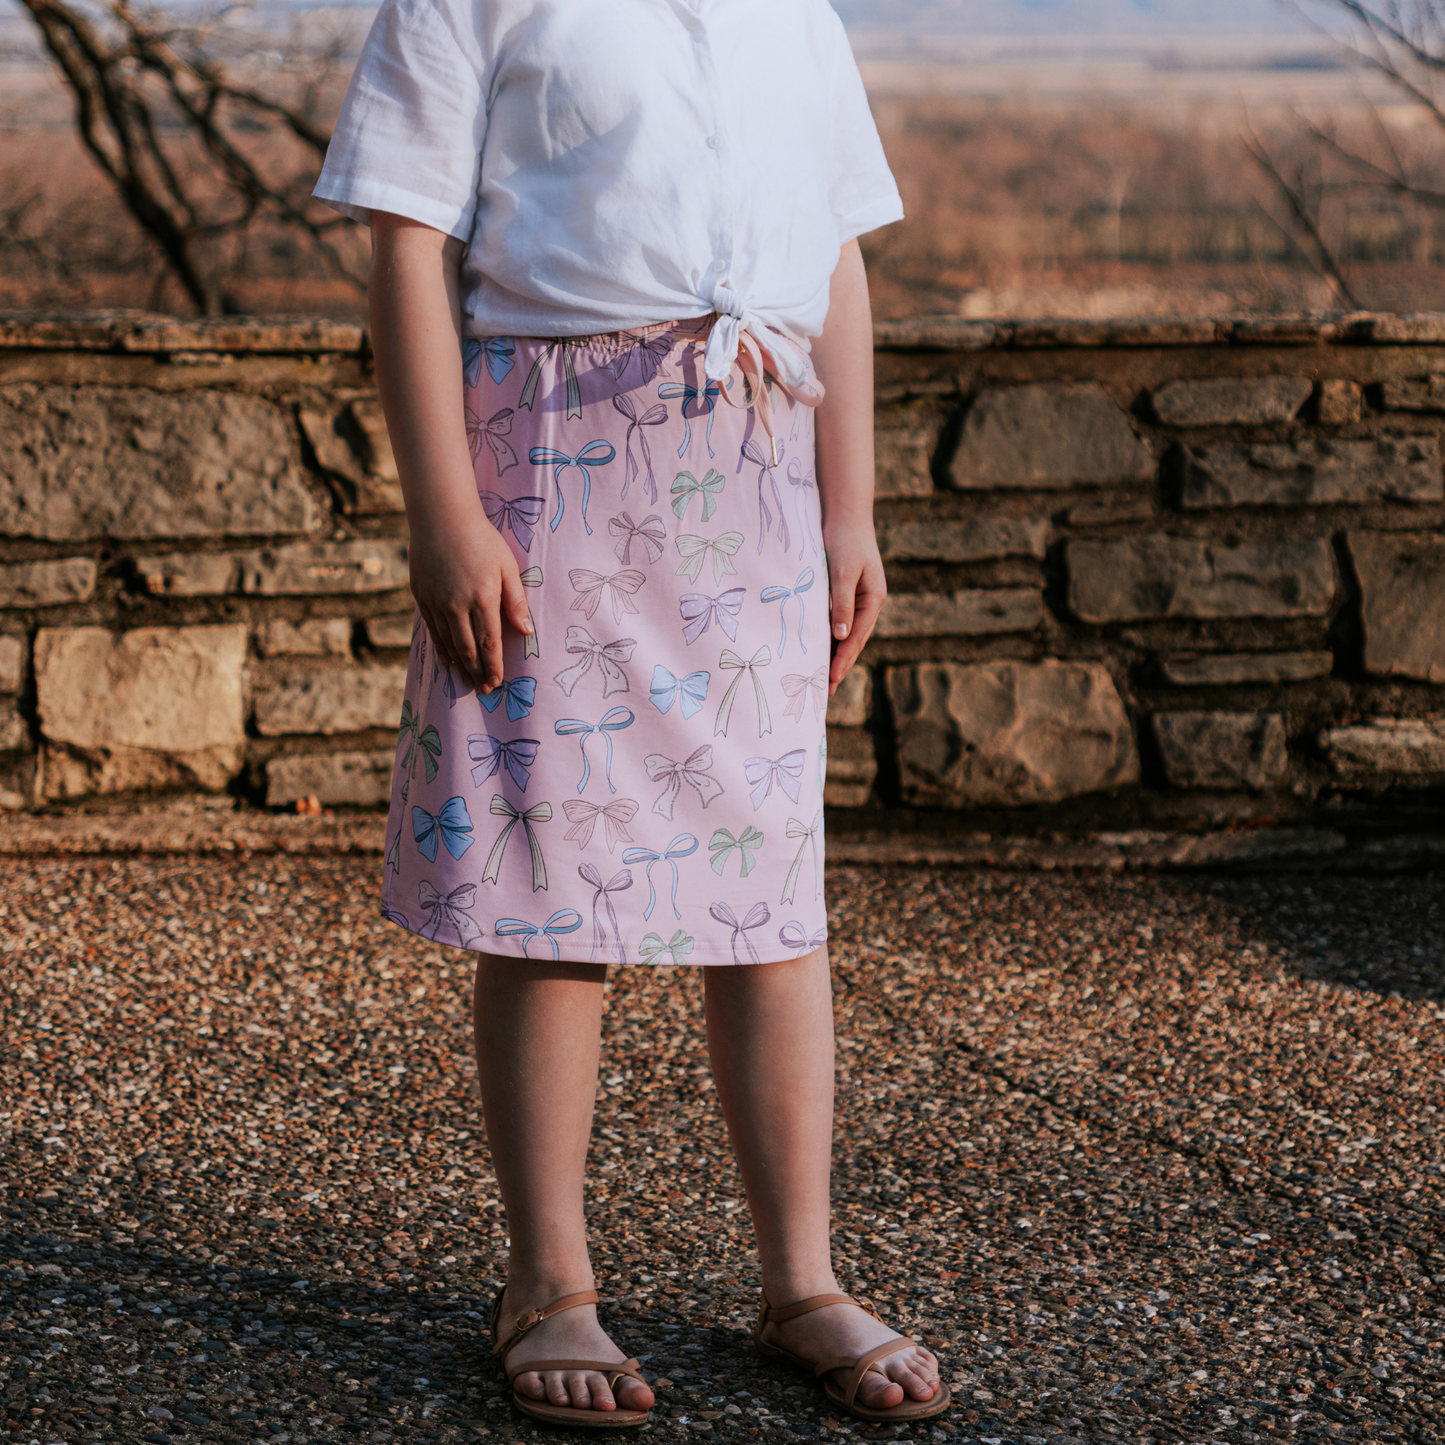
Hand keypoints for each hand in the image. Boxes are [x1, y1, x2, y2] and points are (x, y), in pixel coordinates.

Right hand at [408, 502, 532, 693]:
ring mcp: (437, 602)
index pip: (490, 643)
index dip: (494, 666)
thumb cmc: (482, 539)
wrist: (442, 518)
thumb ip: (516, 600)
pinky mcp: (422, 596)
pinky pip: (431, 629)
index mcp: (483, 598)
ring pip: (449, 642)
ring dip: (459, 665)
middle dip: (477, 672)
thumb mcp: (507, 567)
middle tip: (483, 690)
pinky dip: (440, 648)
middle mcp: (458, 605)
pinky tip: (447, 660)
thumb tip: (526, 632)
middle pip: (469, 649)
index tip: (497, 683)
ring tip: (467, 681)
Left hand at [823, 519, 884, 695]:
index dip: (843, 660)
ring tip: (824, 677)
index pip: (856, 637)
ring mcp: (860, 597)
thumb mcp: (842, 571)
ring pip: (848, 633)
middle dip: (841, 665)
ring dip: (837, 654)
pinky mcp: (848, 591)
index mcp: (874, 598)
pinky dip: (832, 636)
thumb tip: (841, 636)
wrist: (845, 512)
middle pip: (854, 640)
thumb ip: (842, 603)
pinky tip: (821, 647)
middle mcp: (870, 601)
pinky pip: (840, 620)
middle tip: (826, 691)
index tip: (830, 681)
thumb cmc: (844, 539)